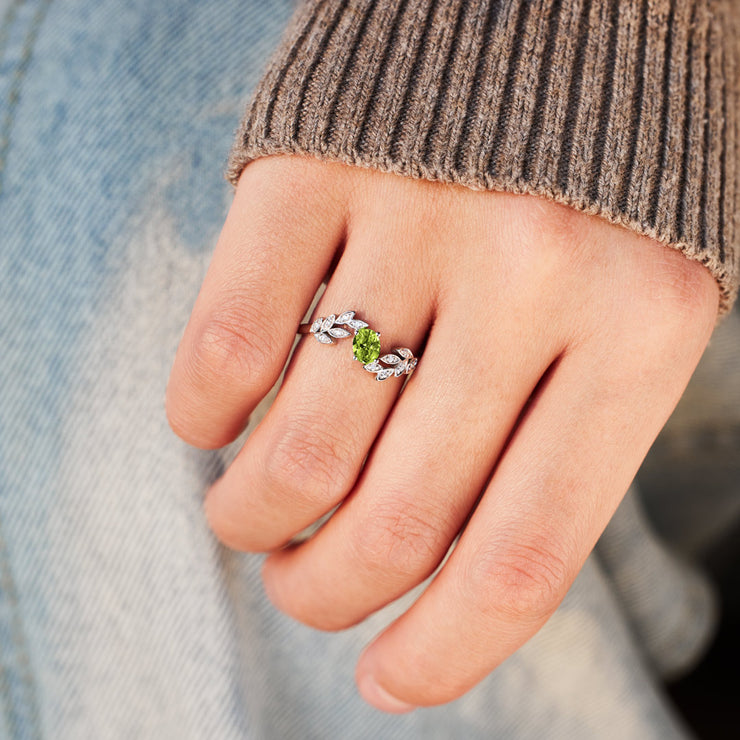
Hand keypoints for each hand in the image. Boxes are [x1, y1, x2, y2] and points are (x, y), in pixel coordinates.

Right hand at [166, 155, 717, 711]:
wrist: (566, 12)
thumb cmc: (598, 190)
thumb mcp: (625, 316)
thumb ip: (546, 440)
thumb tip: (429, 576)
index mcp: (641, 332)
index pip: (521, 558)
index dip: (441, 654)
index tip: (384, 684)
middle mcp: (533, 277)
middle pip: (393, 522)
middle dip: (323, 593)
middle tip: (301, 586)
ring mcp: (416, 214)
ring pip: (298, 450)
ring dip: (252, 517)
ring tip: (250, 515)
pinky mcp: (314, 164)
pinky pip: (223, 339)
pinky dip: (197, 411)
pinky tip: (209, 422)